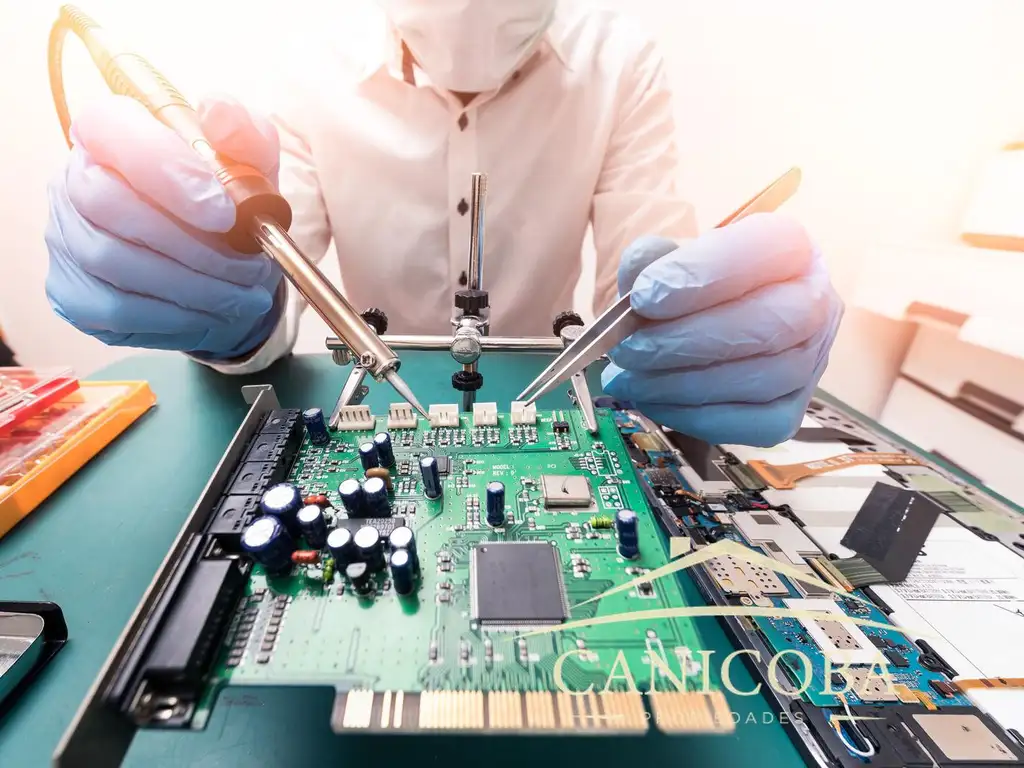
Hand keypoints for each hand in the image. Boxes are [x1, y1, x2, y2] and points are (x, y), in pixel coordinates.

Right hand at [45, 95, 282, 357]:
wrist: (224, 272)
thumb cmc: (227, 209)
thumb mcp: (252, 166)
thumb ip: (244, 133)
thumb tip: (219, 113)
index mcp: (112, 135)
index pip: (111, 130)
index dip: (165, 170)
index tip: (224, 213)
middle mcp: (75, 181)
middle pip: (107, 203)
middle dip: (189, 242)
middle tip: (247, 267)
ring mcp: (67, 239)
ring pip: (114, 261)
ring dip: (193, 285)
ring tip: (245, 295)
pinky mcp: (73, 293)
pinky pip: (116, 309)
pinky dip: (176, 316)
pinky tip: (213, 313)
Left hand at [601, 214, 843, 445]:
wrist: (691, 326)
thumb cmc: (685, 291)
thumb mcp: (662, 261)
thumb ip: (649, 260)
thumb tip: (641, 273)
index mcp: (790, 248)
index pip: (767, 250)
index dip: (704, 275)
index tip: (644, 297)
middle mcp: (816, 302)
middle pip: (773, 323)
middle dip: (690, 342)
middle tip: (629, 350)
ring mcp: (810, 361)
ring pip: (766, 378)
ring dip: (685, 384)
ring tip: (631, 379)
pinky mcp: (793, 409)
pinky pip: (759, 424)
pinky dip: (699, 417)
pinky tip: (656, 401)